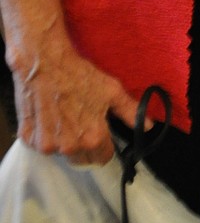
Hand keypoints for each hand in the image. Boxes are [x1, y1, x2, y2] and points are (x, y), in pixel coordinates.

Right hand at [13, 40, 141, 164]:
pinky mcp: (28, 138)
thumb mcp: (111, 90)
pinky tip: (49, 115)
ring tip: (65, 116)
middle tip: (82, 122)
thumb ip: (130, 112)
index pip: (103, 159)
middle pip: (82, 159)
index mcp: (93, 138)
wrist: (44, 63)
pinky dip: (46, 134)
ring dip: (64, 140)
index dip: (105, 146)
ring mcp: (46, 145)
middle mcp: (69, 147)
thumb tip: (147, 126)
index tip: (102, 133)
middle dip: (85, 145)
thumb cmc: (79, 75)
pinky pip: (41, 144)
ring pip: (61, 152)